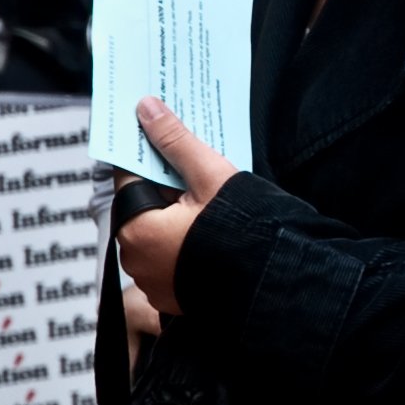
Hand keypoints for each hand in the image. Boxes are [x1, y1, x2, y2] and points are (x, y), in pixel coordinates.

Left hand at [118, 96, 238, 322]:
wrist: (274, 281)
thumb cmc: (242, 231)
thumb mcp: (210, 176)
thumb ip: (176, 141)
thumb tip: (147, 109)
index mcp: (136, 229)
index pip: (130, 178)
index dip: (151, 155)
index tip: (165, 140)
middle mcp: (136, 259)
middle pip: (145, 207)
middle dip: (168, 188)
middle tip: (199, 173)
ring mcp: (154, 282)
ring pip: (159, 233)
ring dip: (177, 216)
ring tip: (211, 205)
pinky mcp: (173, 295)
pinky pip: (172, 259)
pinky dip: (185, 244)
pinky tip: (211, 232)